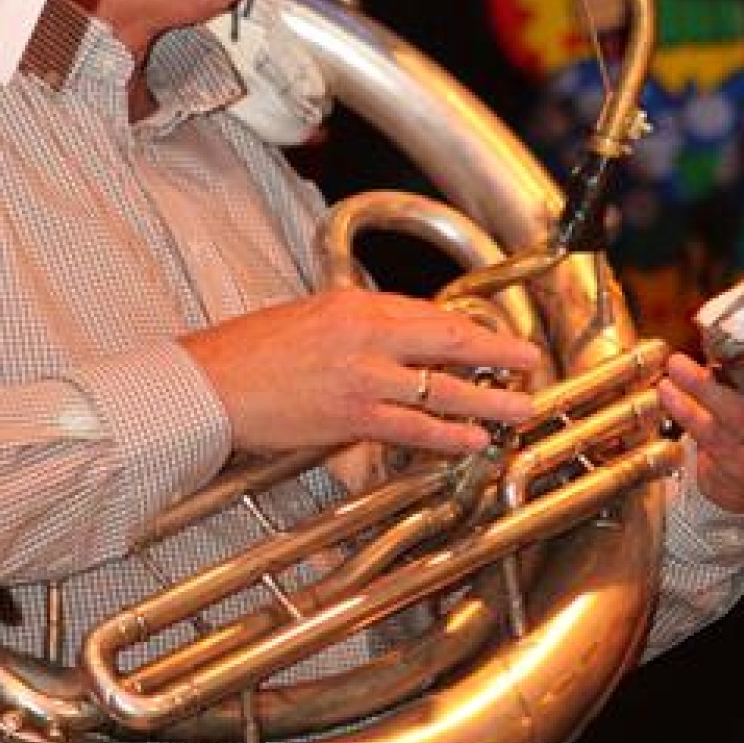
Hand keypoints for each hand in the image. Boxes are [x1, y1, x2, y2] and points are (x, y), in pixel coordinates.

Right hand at [182, 286, 539, 458]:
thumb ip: (358, 327)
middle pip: (449, 339)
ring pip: (443, 386)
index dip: (468, 328)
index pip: (427, 313)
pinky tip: (473, 438)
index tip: (493, 338)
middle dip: (496, 352)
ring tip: (521, 406)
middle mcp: (366, 334)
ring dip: (489, 398)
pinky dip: (449, 432)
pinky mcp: (353, 415)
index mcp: (355, 304)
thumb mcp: (311, 317)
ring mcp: (364, 376)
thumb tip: (397, 342)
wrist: (214, 382)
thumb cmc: (252, 351)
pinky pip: (414, 425)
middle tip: (529, 361)